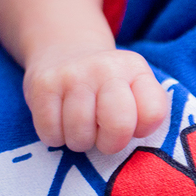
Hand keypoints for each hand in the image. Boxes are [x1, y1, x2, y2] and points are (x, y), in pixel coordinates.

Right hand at [23, 45, 167, 153]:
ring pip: (80, 135)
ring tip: (81, 126)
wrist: (65, 51)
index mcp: (136, 69)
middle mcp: (107, 67)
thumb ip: (145, 112)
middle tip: (103, 136)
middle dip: (111, 143)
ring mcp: (73, 74)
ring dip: (80, 141)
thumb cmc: (108, 87)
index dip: (142, 130)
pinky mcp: (43, 84)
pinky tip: (60, 121)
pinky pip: (51, 133)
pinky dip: (55, 137)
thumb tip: (139, 142)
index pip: (153, 113)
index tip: (132, 124)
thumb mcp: (135, 89)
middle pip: (119, 125)